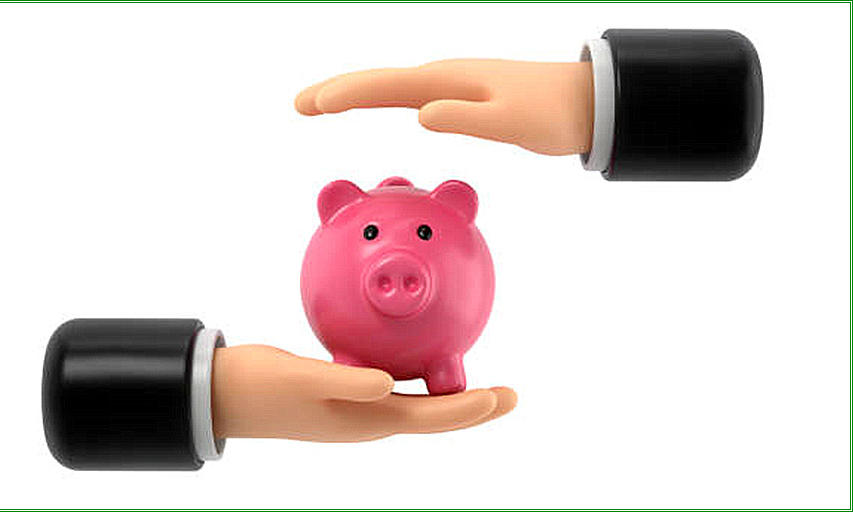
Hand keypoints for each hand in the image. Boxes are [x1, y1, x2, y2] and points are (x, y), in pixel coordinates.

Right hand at [211, 345, 515, 441]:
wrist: (226, 394)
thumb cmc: (261, 387)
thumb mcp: (301, 378)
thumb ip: (346, 382)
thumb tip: (389, 385)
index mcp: (364, 419)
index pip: (428, 417)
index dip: (467, 410)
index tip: (501, 397)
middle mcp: (367, 418)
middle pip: (433, 416)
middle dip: (472, 407)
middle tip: (510, 395)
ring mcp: (357, 408)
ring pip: (416, 405)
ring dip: (450, 397)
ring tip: (481, 384)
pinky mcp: (345, 393)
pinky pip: (392, 388)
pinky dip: (417, 378)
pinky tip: (420, 360)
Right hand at [296, 59, 593, 155]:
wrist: (585, 102)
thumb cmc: (552, 115)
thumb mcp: (513, 122)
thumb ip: (468, 118)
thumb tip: (422, 115)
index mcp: (450, 83)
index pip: (386, 87)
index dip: (346, 95)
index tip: (311, 104)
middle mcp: (444, 78)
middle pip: (378, 82)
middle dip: (337, 91)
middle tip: (299, 103)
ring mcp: (451, 84)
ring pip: (391, 86)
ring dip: (354, 93)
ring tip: (322, 103)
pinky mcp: (460, 95)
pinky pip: (408, 94)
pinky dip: (382, 98)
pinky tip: (378, 104)